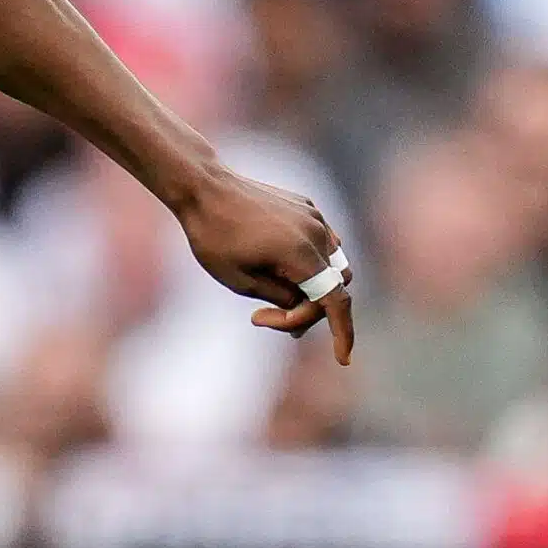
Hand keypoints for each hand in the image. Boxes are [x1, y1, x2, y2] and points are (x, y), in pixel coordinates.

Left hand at [172, 165, 355, 363]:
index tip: (343, 359)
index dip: (344, 332)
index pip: (336, 300)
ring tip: (268, 297)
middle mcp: (317, 232)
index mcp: (302, 253)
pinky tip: (271, 265)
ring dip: (310, 285)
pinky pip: (320, 242)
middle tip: (263, 317)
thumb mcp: (240, 281)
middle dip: (310, 308)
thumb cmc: (213, 237)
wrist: (203, 188)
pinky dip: (307, 262)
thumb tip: (304, 305)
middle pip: (336, 285)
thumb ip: (280, 297)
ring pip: (332, 263)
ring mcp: (315, 217)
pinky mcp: (307, 207)